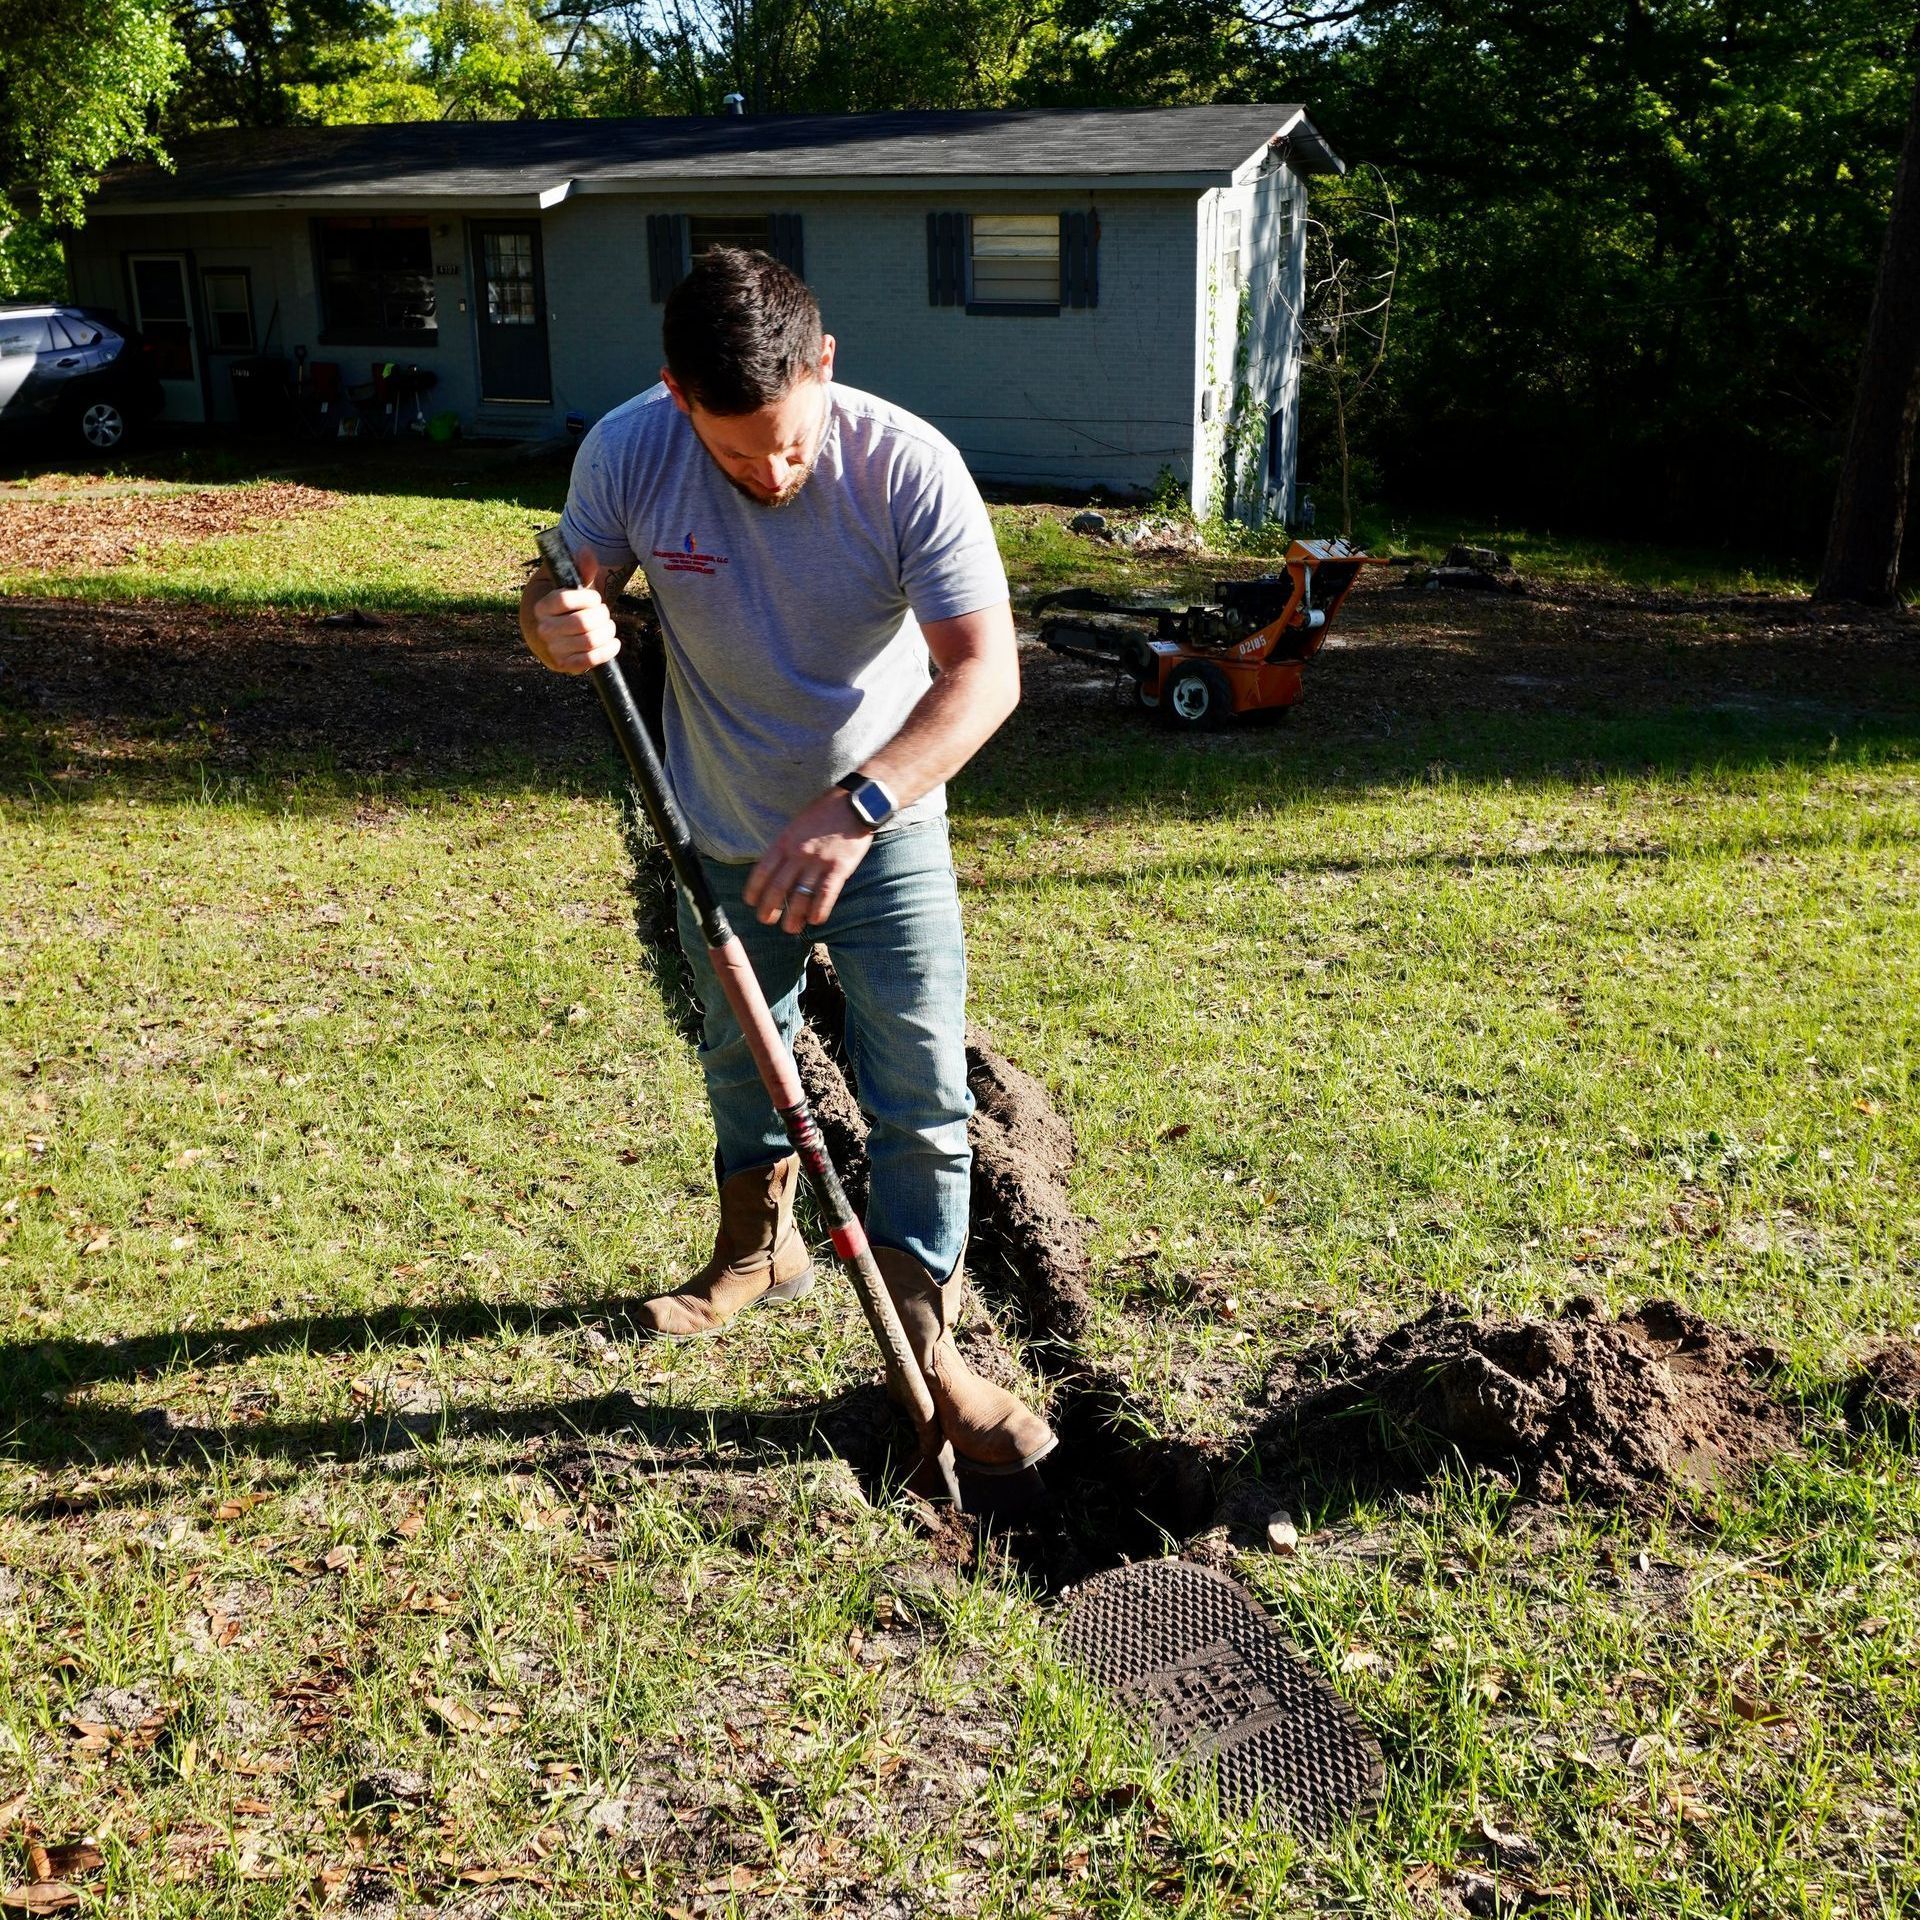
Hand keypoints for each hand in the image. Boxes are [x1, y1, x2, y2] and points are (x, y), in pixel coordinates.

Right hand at [525, 545, 619, 674]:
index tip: (595, 598)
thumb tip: (587, 551)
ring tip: (608, 626)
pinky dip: (608, 651)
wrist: (542, 629)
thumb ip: (578, 567)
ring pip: (590, 641)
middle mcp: (543, 629)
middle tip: (604, 612)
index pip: (566, 601)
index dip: (588, 598)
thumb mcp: (565, 581)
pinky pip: (591, 660)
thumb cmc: (559, 602)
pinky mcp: (564, 665)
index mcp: (541, 606)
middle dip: (602, 615)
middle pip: (583, 623)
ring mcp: (552, 649)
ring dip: (607, 631)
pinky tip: (613, 642)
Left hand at [743, 789, 874, 931]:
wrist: (855, 803)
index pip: (762, 871)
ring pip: (800, 896)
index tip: (751, 902)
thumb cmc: (824, 813)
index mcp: (784, 841)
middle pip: (778, 888)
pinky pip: (825, 895)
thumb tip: (776, 869)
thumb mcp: (796, 825)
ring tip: (791, 928)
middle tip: (767, 921)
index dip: (754, 890)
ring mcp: (818, 862)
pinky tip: (815, 921)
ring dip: (793, 917)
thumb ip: (786, 846)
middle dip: (769, 909)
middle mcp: (798, 853)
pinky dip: (819, 911)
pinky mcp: (839, 868)